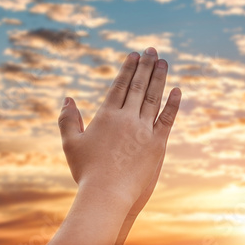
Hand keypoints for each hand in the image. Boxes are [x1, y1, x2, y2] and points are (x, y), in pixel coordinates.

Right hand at [57, 47, 180, 205]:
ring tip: (164, 62)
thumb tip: (67, 98)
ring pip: (154, 98)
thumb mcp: (71, 144)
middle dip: (146, 66)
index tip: (134, 54)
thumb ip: (68, 119)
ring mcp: (144, 130)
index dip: (128, 68)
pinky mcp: (158, 143)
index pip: (120, 85)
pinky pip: (167, 119)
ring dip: (159, 78)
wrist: (107, 194)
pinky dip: (173, 104)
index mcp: (107, 116)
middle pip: (138, 86)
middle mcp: (127, 118)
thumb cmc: (86, 171)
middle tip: (152, 50)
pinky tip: (177, 90)